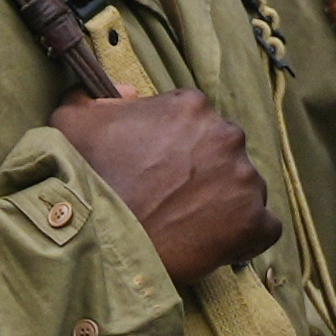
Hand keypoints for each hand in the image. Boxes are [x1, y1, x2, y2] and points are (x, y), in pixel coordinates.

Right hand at [49, 92, 278, 287]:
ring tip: (186, 225)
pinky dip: (244, 236)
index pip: (193, 120)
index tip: (153, 168)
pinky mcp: (253, 222)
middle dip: (201, 171)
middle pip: (222, 151)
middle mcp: (226, 134)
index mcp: (190, 106)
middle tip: (168, 197)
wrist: (95, 239)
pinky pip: (264, 228)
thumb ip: (97, 97)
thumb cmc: (83, 179)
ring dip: (221, 202)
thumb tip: (127, 92)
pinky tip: (215, 243)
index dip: (172, 145)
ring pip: (243, 187)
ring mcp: (244, 179)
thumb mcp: (71, 121)